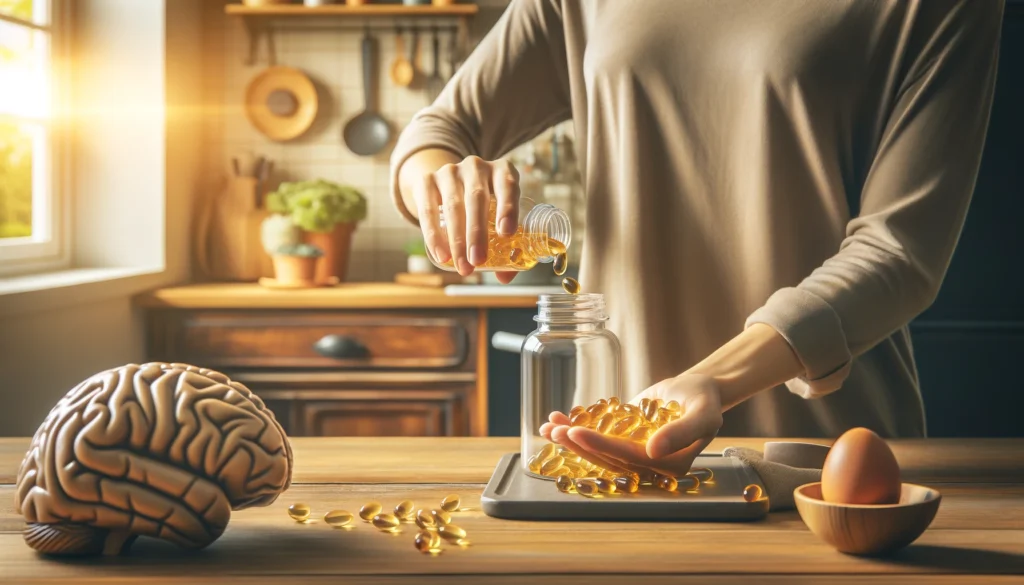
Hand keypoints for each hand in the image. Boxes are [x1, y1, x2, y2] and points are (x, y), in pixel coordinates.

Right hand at [403, 154, 520, 281]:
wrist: (447, 184)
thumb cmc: (482, 205)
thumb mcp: (497, 215)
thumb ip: (505, 245)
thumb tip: (504, 277)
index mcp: (501, 171)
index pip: (507, 185)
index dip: (508, 208)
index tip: (506, 233)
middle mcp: (476, 166)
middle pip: (477, 198)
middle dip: (477, 233)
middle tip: (478, 261)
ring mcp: (450, 171)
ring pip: (453, 205)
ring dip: (457, 240)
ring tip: (463, 266)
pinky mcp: (427, 180)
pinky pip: (428, 210)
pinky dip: (434, 235)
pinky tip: (441, 255)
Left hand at [539, 373, 724, 477]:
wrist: (698, 389)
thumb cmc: (705, 401)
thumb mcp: (702, 414)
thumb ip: (681, 432)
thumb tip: (653, 451)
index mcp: (668, 467)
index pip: (628, 459)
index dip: (602, 447)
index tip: (578, 433)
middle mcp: (647, 466)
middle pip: (607, 458)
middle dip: (578, 445)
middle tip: (555, 431)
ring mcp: (632, 452)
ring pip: (597, 450)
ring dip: (571, 439)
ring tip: (549, 427)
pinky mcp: (622, 439)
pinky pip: (598, 436)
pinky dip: (576, 428)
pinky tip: (556, 420)